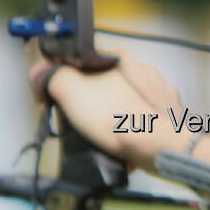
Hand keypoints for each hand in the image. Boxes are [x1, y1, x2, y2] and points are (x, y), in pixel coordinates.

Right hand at [28, 49, 182, 162]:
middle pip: (106, 85)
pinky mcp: (170, 118)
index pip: (86, 63)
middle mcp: (145, 73)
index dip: (68, 80)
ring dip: (113, 120)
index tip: (60, 99)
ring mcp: (160, 95)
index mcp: (121, 60)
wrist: (162, 148)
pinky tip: (123, 147)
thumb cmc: (121, 120)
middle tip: (82, 123)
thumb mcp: (72, 94)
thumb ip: (52, 77)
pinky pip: (143, 123)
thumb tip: (38, 72)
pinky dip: (132, 134)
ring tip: (103, 138)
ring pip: (126, 105)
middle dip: (92, 104)